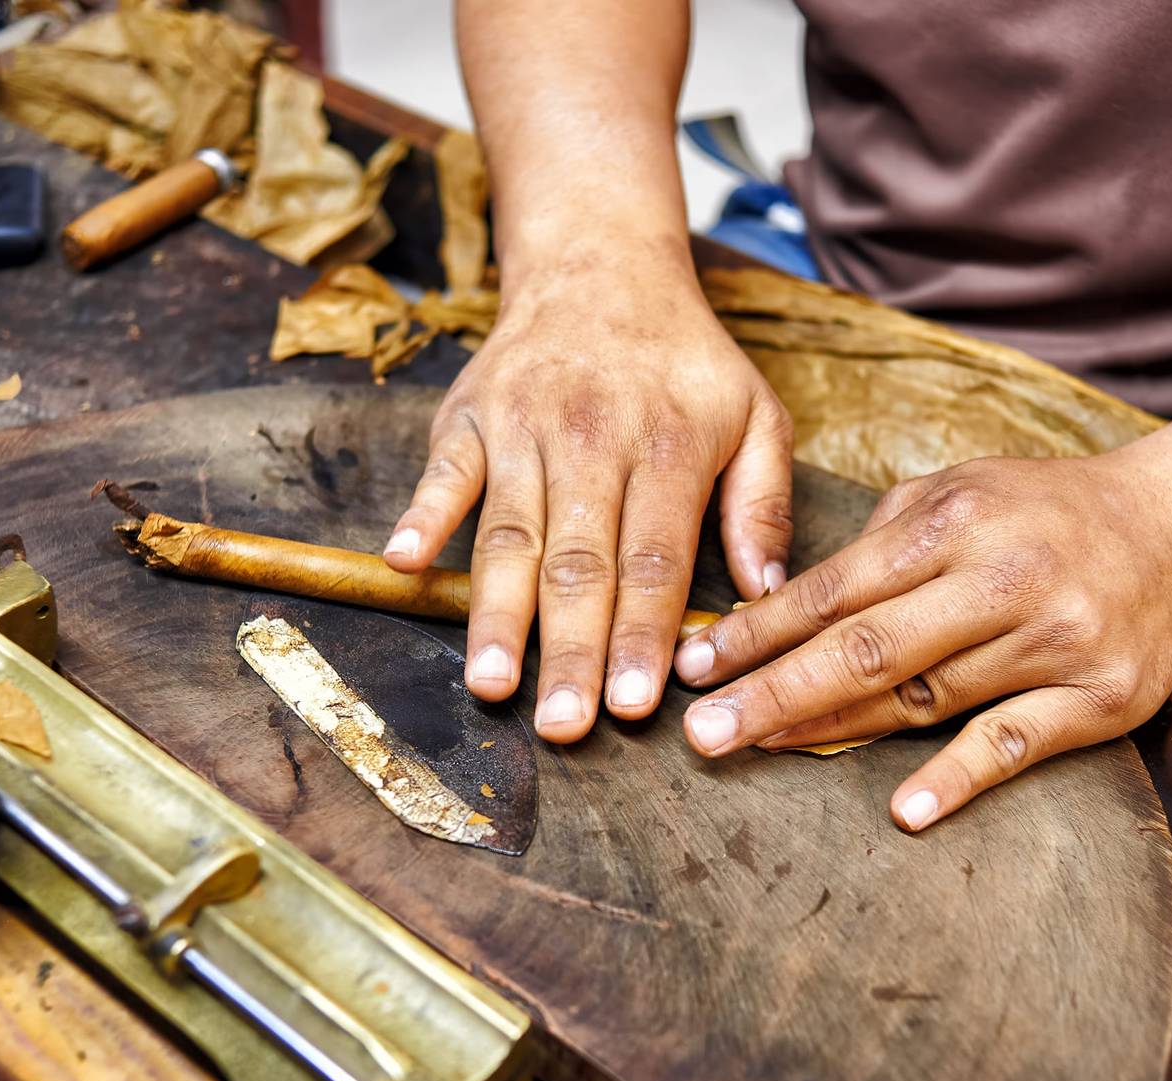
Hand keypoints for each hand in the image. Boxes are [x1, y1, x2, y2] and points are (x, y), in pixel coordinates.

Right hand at [382, 259, 794, 741]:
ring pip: (509, 535)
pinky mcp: (467, 417)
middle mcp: (591, 439)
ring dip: (496, 613)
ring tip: (490, 684)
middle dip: (569, 650)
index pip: (653, 561)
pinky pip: (441, 474)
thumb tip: (766, 595)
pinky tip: (406, 565)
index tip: (635, 705)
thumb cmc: (683, 359)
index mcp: (668, 447)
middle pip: (579, 563)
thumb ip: (765, 504)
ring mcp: (521, 428)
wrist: (600, 262)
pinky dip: (420, 515)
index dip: (643, 636)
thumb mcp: (758, 414)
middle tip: (562, 726)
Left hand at [671, 453, 1171, 830]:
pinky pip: (1014, 743)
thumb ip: (879, 539)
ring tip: (759, 749)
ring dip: (835, 731)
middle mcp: (1001, 579)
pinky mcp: (1096, 698)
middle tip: (702, 731)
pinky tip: (902, 809)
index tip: (694, 665)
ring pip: (925, 698)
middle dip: (773, 691)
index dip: (758, 631)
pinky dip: (958, 777)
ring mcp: (1051, 641)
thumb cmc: (1043, 513)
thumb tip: (782, 603)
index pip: (835, 587)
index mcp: (956, 522)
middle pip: (866, 648)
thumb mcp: (959, 490)